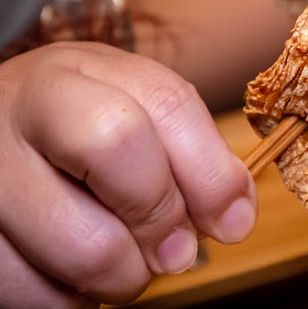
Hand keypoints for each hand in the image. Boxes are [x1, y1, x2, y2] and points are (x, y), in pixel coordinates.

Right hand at [0, 42, 256, 307]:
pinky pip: (32, 291)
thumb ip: (189, 151)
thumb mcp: (128, 113)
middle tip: (176, 252)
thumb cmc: (70, 134)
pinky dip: (68, 300)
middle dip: (164, 216)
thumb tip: (233, 215)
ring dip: (122, 275)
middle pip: (117, 147)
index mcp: (83, 70)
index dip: (211, 171)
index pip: (164, 103)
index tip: (234, 223)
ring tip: (122, 265)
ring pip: (81, 243)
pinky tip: (70, 276)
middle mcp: (24, 105)